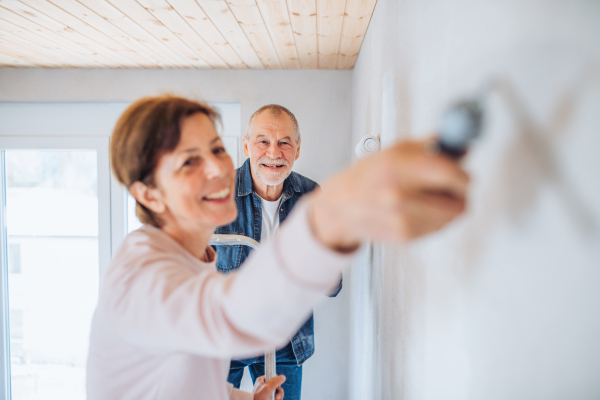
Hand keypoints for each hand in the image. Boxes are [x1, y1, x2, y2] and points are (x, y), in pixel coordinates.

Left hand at [252, 375, 284, 399]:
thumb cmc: (257, 398)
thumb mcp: (267, 388)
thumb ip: (276, 381)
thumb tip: (283, 377)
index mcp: (262, 380)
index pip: (273, 376)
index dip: (277, 381)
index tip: (277, 387)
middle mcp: (264, 386)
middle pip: (277, 385)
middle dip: (279, 391)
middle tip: (276, 397)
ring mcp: (267, 392)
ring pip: (277, 392)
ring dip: (278, 396)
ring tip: (275, 399)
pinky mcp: (268, 398)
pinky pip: (276, 397)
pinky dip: (277, 399)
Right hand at [310, 138, 468, 248]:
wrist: (344, 205)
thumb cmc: (369, 176)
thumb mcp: (397, 150)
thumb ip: (432, 146)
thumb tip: (463, 147)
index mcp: (397, 168)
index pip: (448, 174)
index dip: (463, 175)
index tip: (464, 173)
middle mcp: (400, 196)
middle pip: (457, 202)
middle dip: (459, 193)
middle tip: (451, 185)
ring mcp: (403, 220)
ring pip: (452, 217)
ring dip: (448, 206)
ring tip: (429, 196)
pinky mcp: (405, 236)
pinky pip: (439, 228)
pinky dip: (435, 218)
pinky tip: (417, 208)